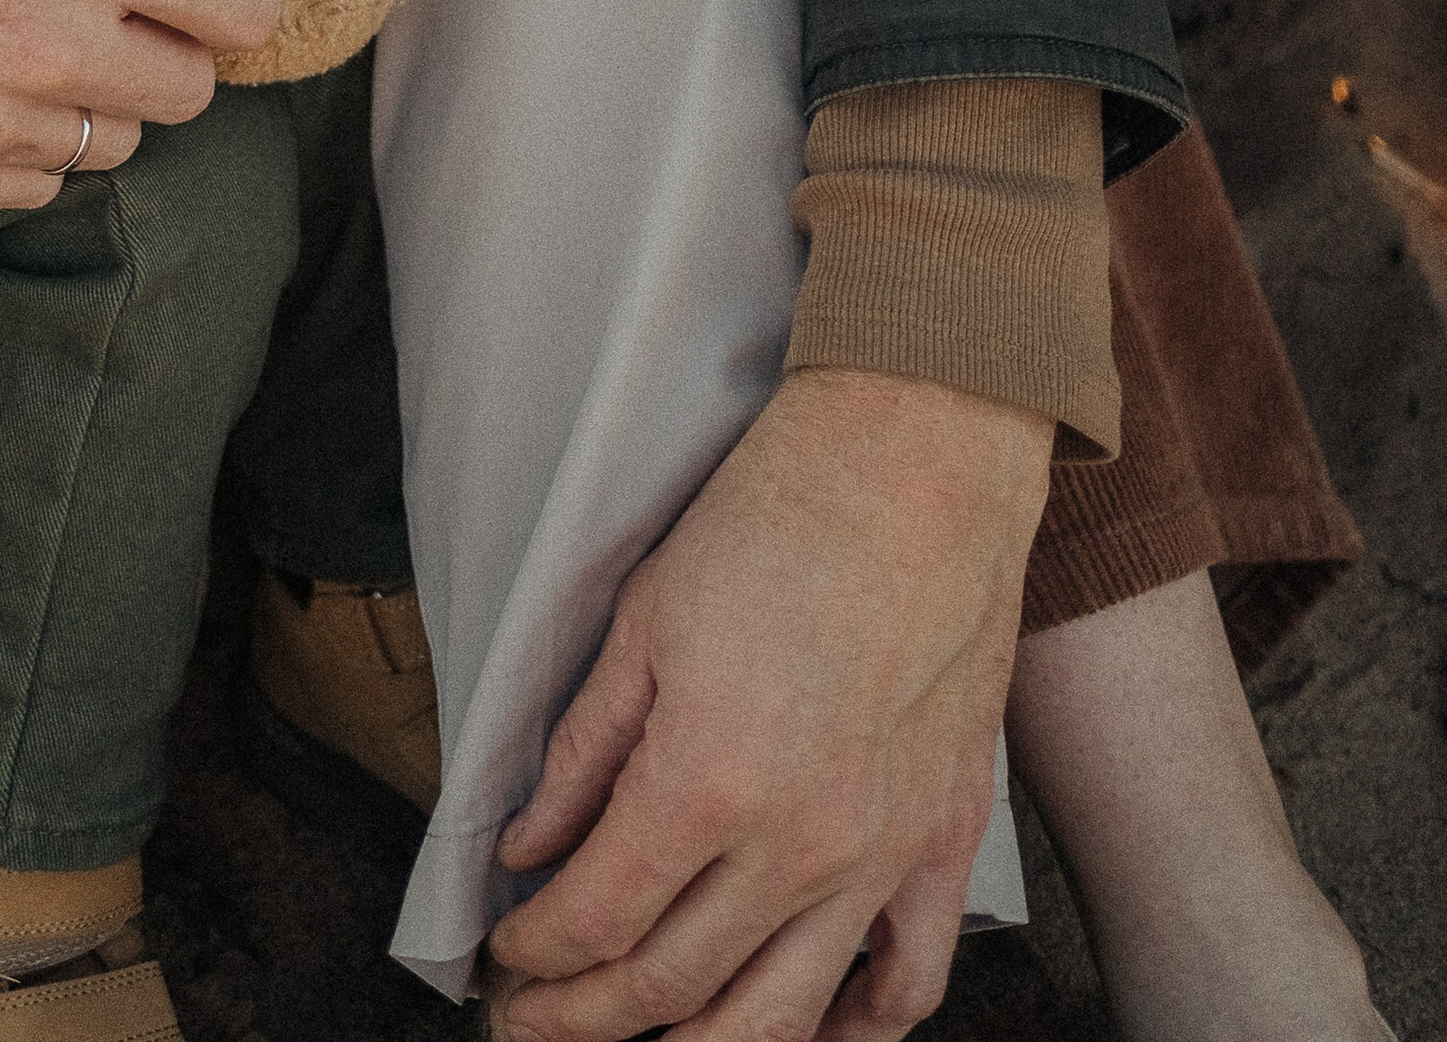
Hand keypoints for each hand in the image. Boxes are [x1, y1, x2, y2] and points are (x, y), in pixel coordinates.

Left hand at [485, 370, 1048, 1041]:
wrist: (918, 462)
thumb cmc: (779, 517)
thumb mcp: (643, 619)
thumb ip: (584, 751)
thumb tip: (529, 844)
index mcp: (706, 783)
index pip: (595, 918)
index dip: (534, 953)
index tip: (503, 955)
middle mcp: (795, 846)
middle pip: (668, 988)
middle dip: (581, 1017)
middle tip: (533, 1022)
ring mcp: (880, 857)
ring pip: (776, 1019)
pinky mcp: (943, 842)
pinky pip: (905, 984)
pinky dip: (852, 1032)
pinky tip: (805, 1031)